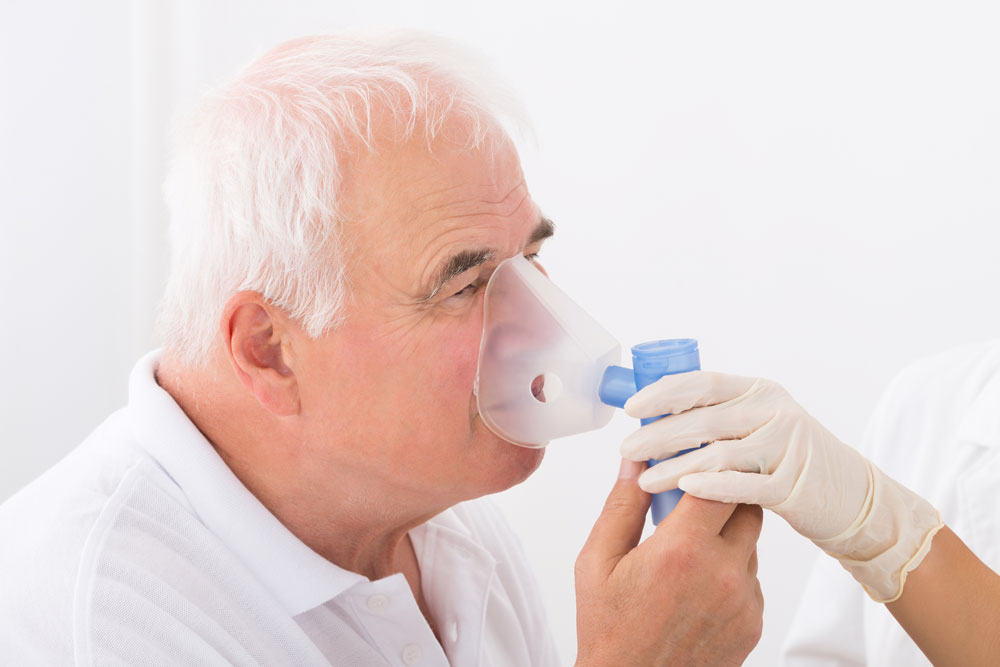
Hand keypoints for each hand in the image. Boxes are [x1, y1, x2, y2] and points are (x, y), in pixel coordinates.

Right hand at [574, 459, 762, 666]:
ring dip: (727, 536)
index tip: (695, 461)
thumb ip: (622, 505)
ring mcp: (743, 601)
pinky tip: (696, 585)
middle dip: (722, 496)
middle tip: (691, 502)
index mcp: (682, 551)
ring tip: (686, 553)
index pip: (719, 482)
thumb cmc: (609, 630)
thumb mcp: (598, 561)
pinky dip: (731, 572)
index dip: (709, 465)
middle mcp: (723, 573)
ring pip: (750, 544)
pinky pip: (752, 579)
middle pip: (746, 507)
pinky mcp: (753, 624)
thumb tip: (634, 462)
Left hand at [620, 371, 941, 601]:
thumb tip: (652, 417)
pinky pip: (743, 486)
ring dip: (675, 467)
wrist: (850, 495)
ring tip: (644, 480)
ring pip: (717, 454)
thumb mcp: (757, 424)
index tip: (631, 408)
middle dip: (658, 435)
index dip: (663, 394)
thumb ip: (716, 417)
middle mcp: (772, 412)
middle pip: (703, 420)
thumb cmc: (786, 458)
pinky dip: (711, 487)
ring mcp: (785, 447)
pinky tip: (685, 491)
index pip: (702, 384)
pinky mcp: (792, 485)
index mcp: (757, 391)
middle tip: (627, 450)